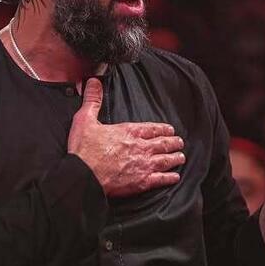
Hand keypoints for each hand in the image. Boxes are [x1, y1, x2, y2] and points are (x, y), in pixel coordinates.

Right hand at [68, 78, 185, 197]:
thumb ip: (92, 100)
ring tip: (181, 157)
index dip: (163, 129)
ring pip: (166, 159)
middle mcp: (140, 147)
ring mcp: (143, 165)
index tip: (169, 130)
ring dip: (175, 157)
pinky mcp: (142, 182)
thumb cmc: (84, 150)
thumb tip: (93, 83)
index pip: (152, 128)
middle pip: (163, 143)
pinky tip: (175, 176)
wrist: (84, 175)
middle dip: (173, 142)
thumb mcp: (84, 119)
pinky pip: (161, 179)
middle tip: (179, 142)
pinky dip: (170, 177)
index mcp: (129, 132)